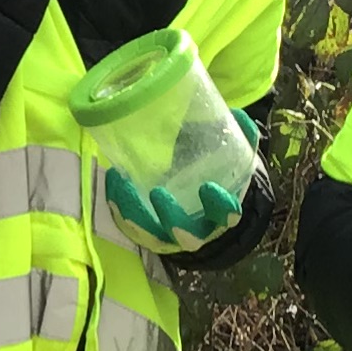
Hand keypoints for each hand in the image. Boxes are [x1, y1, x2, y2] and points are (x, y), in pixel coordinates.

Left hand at [103, 109, 260, 249]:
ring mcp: (168, 235)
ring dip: (136, 215)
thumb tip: (236, 113)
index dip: (220, 207)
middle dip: (172, 218)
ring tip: (123, 185)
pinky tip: (115, 179)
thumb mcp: (227, 159)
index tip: (209, 187)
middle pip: (187, 237)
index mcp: (219, 215)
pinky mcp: (145, 232)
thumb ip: (236, 137)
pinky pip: (129, 225)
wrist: (197, 203)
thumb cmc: (214, 177)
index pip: (226, 217)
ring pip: (152, 235)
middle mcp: (196, 231)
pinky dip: (119, 205)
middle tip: (158, 192)